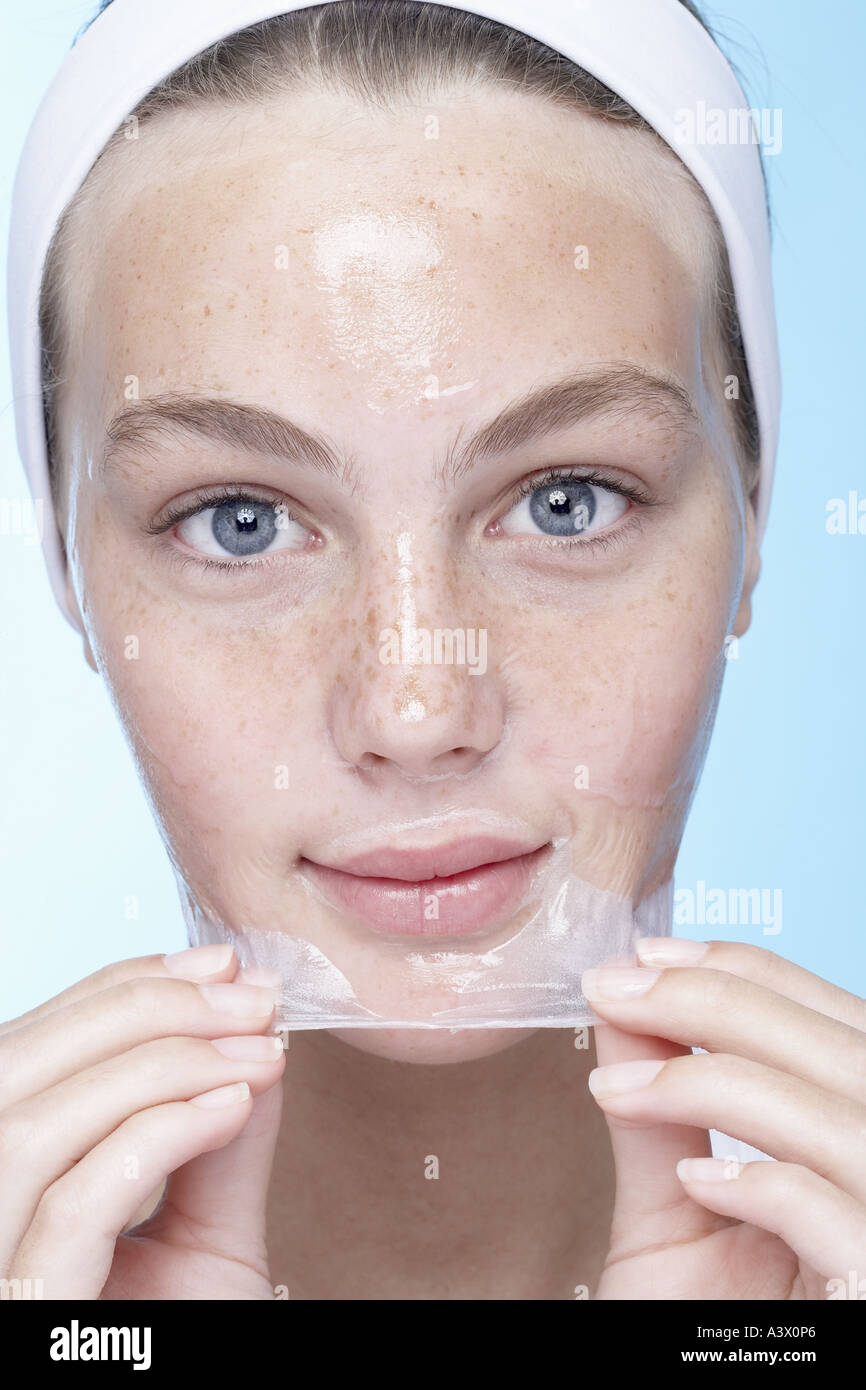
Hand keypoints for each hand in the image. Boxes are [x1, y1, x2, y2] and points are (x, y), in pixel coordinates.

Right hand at [0, 944, 285, 1299]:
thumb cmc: (191, 1344)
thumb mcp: (207, 1237)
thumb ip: (218, 1144)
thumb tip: (249, 1037)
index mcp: (5, 1187)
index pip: (28, 1053)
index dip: (120, 990)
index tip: (221, 967)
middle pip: (17, 1068)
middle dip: (147, 1010)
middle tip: (253, 1000)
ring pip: (35, 1124)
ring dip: (162, 1063)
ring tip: (260, 1054)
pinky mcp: (28, 1310)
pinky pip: (75, 1198)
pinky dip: (161, 1132)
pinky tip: (232, 1108)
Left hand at [582, 939, 865, 1299]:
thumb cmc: (700, 1339)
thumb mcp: (678, 1221)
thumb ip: (664, 1118)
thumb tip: (623, 1007)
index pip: (843, 1029)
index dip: (754, 973)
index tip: (655, 951)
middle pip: (853, 1055)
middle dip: (727, 1000)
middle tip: (619, 985)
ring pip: (852, 1121)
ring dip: (724, 1079)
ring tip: (624, 1084)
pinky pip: (846, 1218)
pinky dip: (772, 1184)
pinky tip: (699, 1180)